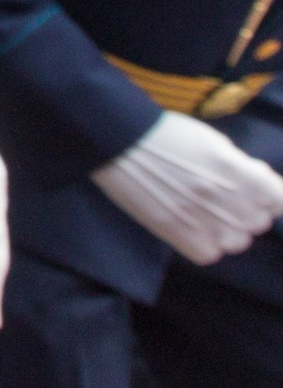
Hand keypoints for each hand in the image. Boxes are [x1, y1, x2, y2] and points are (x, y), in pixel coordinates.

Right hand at [94, 112, 282, 265]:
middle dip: (246, 209)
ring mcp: (208, 223)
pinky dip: (203, 242)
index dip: (268, 195)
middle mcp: (233, 203)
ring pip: (237, 241)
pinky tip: (188, 222)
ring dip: (226, 228)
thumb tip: (261, 181)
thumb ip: (243, 167)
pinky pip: (209, 253)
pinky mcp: (182, 236)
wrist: (121, 140)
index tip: (253, 188)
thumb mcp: (216, 142)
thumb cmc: (168, 133)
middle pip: (260, 222)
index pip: (280, 201)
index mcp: (246, 176)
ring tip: (201, 208)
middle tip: (217, 192)